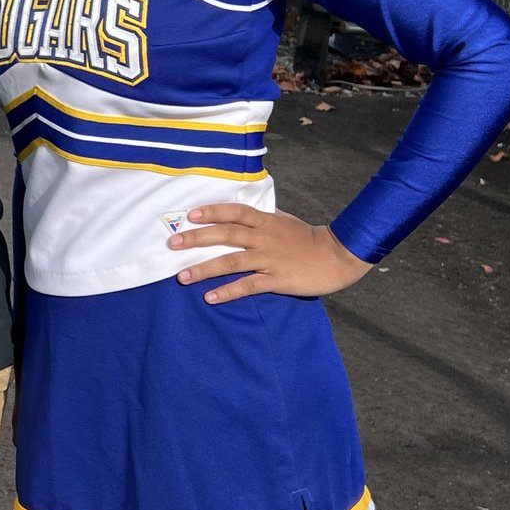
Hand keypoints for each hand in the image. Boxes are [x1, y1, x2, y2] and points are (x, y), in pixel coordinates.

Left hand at [169, 204, 370, 302]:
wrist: (336, 256)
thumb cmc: (307, 239)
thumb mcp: (284, 221)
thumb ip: (262, 218)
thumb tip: (239, 214)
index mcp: (266, 222)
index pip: (235, 212)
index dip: (212, 212)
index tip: (190, 215)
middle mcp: (264, 238)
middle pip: (226, 234)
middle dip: (197, 238)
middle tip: (173, 243)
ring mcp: (269, 259)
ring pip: (231, 261)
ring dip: (205, 269)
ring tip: (182, 277)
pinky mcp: (276, 280)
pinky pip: (247, 286)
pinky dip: (227, 291)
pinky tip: (210, 297)